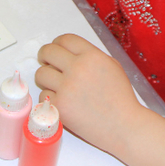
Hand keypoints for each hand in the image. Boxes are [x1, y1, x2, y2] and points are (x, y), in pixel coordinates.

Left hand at [35, 34, 144, 154]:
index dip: (57, 43)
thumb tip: (68, 53)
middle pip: (48, 52)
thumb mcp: (112, 67)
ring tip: (55, 85)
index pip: (65, 39)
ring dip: (45, 78)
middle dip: (44, 56)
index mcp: (92, 56)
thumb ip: (90, 56)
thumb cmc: (120, 98)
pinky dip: (50, 99)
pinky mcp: (59, 106)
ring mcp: (67, 87)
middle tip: (45, 62)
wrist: (124, 126)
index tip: (54, 50)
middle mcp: (78, 68)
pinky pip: (43, 95)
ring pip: (41, 74)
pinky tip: (63, 102)